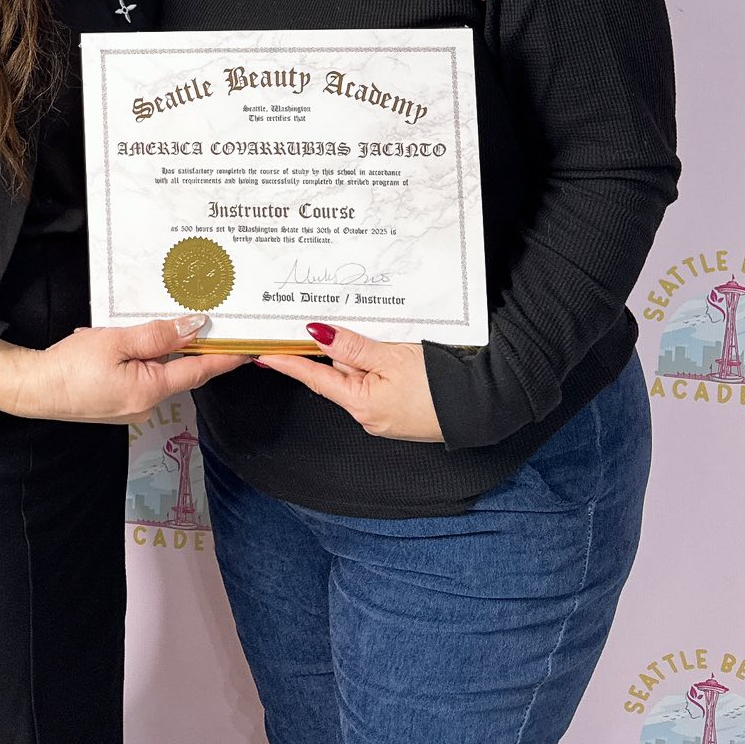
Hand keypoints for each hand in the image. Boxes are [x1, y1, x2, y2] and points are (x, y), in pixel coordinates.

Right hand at [0, 316, 246, 424]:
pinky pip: (143, 375)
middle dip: (198, 347)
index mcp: (151, 389)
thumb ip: (157, 335)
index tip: (251, 346)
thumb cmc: (70, 366)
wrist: (32, 389)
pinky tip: (139, 336)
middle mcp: (147, 403)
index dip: (227, 357)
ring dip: (169, 349)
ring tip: (177, 319)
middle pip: (183, 370)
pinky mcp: (117, 401)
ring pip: (161, 371)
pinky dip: (148, 356)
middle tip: (217, 319)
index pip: (200, 370)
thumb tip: (195, 326)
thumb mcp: (115, 341)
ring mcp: (132, 405)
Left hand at [256, 324, 444, 441]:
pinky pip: (377, 383)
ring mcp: (384, 416)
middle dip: (339, 350)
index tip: (263, 354)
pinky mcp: (399, 412)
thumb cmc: (440, 384)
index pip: (315, 379)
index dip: (288, 364)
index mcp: (361, 404)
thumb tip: (316, 335)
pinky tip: (393, 353)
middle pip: (339, 374)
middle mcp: (367, 415)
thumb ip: (353, 346)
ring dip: (363, 356)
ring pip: (360, 376)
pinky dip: (378, 366)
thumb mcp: (392, 356)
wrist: (482, 407)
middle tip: (335, 327)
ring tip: (381, 339)